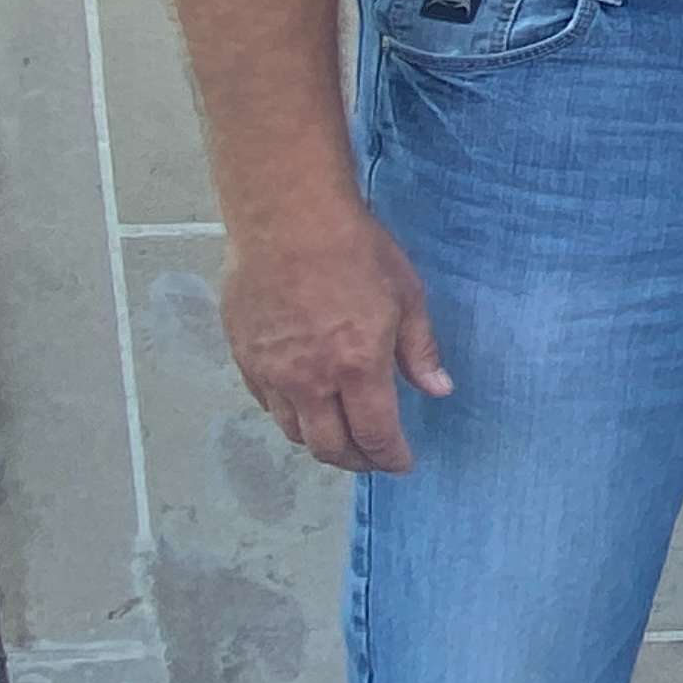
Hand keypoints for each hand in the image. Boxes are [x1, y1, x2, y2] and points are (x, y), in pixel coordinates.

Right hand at [225, 202, 450, 473]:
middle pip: (329, 446)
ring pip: (294, 430)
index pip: (375, 435)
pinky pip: (267, 404)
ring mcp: (270, 371)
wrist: (286, 219)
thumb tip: (439, 389)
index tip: (402, 463)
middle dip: (357, 462)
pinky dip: (290, 415)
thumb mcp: (407, 295)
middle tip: (373, 458)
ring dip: (321, 441)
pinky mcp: (243, 357)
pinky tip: (306, 404)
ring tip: (342, 435)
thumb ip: (420, 350)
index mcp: (357, 366)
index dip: (391, 457)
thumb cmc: (356, 249)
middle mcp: (309, 380)